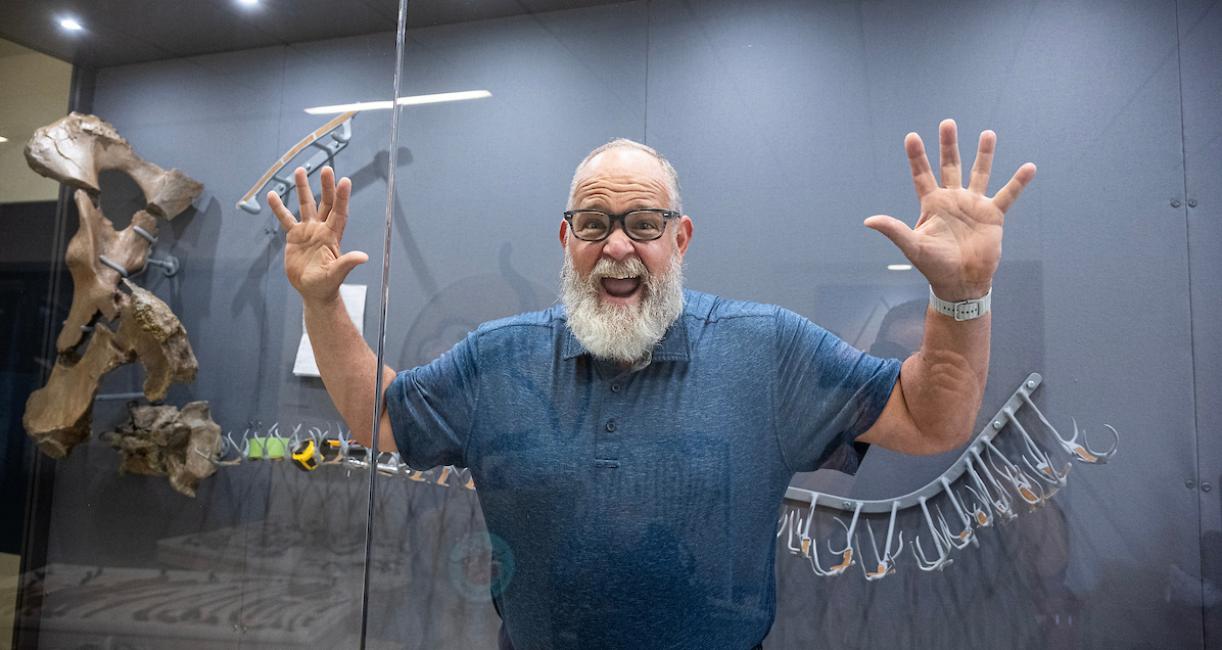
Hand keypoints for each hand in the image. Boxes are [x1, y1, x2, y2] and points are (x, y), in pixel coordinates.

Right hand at [269, 166, 367, 303]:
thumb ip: (347, 264)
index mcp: (332, 236)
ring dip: (303, 189)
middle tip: (327, 169)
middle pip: (325, 203)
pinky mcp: (294, 236)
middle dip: (326, 186)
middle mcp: (321, 229)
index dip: (342, 197)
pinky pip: (285, 218)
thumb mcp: (336, 274)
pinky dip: (279, 207)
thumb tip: (363, 257)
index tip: (345, 181)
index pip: (339, 212)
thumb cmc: (326, 285)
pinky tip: (272, 195)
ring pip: (305, 205)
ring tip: (300, 171)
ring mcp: (308, 231)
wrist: (312, 291)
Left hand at [864, 119, 1035, 301]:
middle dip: (948, 145)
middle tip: (947, 123)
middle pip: (950, 166)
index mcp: (932, 204)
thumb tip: (868, 221)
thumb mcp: (913, 246)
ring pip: (979, 173)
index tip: (911, 136)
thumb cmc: (934, 266)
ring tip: (987, 133)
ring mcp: (974, 205)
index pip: (922, 174)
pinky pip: (1008, 194)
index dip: (917, 156)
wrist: (961, 282)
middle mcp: (953, 200)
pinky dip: (1019, 182)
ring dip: (984, 154)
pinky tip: (1029, 167)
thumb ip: (894, 230)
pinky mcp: (993, 215)